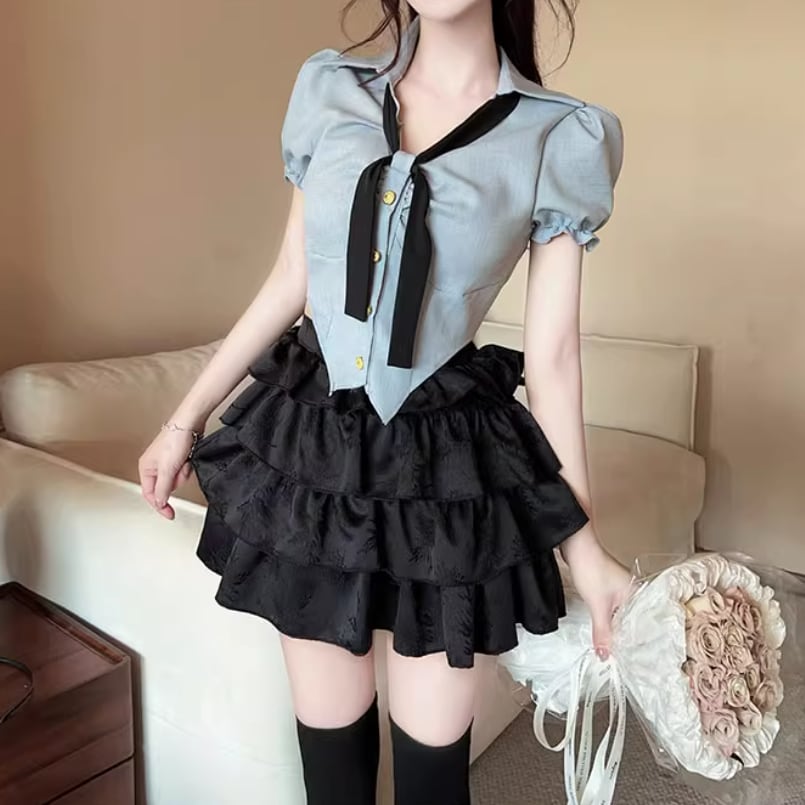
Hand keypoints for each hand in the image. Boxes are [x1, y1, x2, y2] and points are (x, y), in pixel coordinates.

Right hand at [138, 422, 203, 519]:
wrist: (190, 424)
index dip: (160, 506)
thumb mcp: (167, 469)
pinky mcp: (179, 458)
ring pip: (177, 480)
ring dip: (183, 472)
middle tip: (179, 469)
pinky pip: (184, 471)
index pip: (150, 494)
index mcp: (145, 468)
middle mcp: (154, 466)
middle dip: (176, 480)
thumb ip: (163, 489)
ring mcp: (167, 462)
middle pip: (166, 487)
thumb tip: (160, 503)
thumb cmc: (175, 439)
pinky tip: (188, 457)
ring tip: (183, 460)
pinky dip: (188, 467)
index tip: (169, 514)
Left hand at [564, 536, 633, 659]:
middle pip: (632, 622)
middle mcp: (633, 592)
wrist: (576, 546)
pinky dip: (609, 620)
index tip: (632, 661)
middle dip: (626, 638)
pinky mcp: (608, 587)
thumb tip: (605, 655)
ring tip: (613, 648)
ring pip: (621, 616)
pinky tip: (605, 630)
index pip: (643, 626)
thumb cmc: (591, 568)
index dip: (637, 643)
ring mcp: (621, 589)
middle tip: (622, 659)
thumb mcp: (597, 605)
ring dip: (616, 629)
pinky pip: (613, 609)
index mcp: (638, 595)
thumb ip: (602, 632)